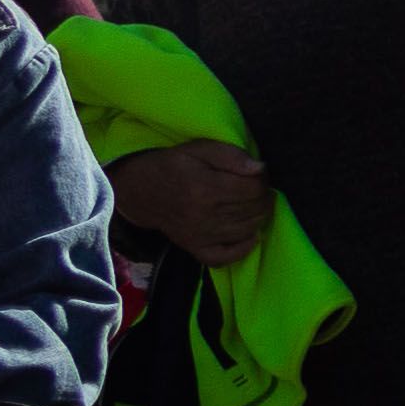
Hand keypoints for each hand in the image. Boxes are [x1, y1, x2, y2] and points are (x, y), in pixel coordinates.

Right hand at [108, 144, 274, 265]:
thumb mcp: (199, 149)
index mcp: (205, 188)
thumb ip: (231, 156)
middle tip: (258, 188)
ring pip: (247, 230)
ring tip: (254, 204)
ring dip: (259, 216)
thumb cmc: (173, 166)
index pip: (253, 189)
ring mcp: (200, 236)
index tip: (258, 174)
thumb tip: (260, 169)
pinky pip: (226, 257)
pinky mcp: (195, 248)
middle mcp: (204, 216)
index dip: (263, 179)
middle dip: (264, 196)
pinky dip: (244, 248)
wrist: (140, 192)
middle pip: (254, 209)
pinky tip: (250, 234)